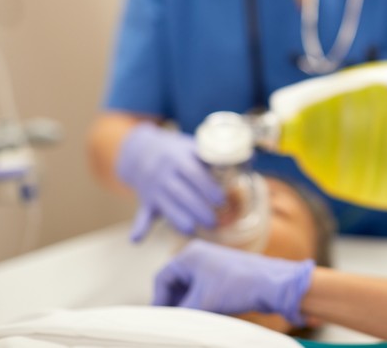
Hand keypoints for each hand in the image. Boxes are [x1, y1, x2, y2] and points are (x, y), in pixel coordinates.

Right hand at [117, 123, 223, 241]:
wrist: (141, 151)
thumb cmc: (178, 151)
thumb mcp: (195, 146)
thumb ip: (218, 155)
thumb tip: (250, 158)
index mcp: (180, 157)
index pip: (194, 173)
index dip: (207, 187)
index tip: (221, 200)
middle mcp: (164, 173)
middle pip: (181, 193)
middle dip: (198, 209)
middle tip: (214, 222)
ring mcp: (154, 188)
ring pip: (166, 206)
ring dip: (180, 220)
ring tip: (196, 230)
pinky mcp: (146, 201)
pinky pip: (141, 215)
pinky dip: (139, 228)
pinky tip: (136, 240)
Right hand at [153, 240, 314, 325]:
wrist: (273, 284)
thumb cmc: (238, 286)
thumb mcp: (202, 303)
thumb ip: (180, 312)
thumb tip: (167, 323)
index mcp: (190, 255)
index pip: (162, 278)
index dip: (159, 300)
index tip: (160, 320)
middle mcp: (200, 255)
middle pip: (175, 283)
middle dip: (174, 303)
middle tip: (173, 323)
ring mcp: (213, 264)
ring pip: (190, 288)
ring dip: (187, 305)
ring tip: (189, 321)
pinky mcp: (224, 274)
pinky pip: (204, 290)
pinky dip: (200, 303)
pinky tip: (204, 316)